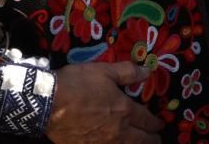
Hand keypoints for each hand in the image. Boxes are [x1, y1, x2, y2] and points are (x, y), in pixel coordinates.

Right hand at [46, 62, 162, 143]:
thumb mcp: (104, 71)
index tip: (160, 125)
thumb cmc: (78, 84)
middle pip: (143, 141)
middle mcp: (119, 131)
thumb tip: (148, 71)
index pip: (147, 120)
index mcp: (125, 110)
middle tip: (156, 138)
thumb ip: (128, 72)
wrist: (48, 104)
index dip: (156, 123)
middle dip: (152, 139)